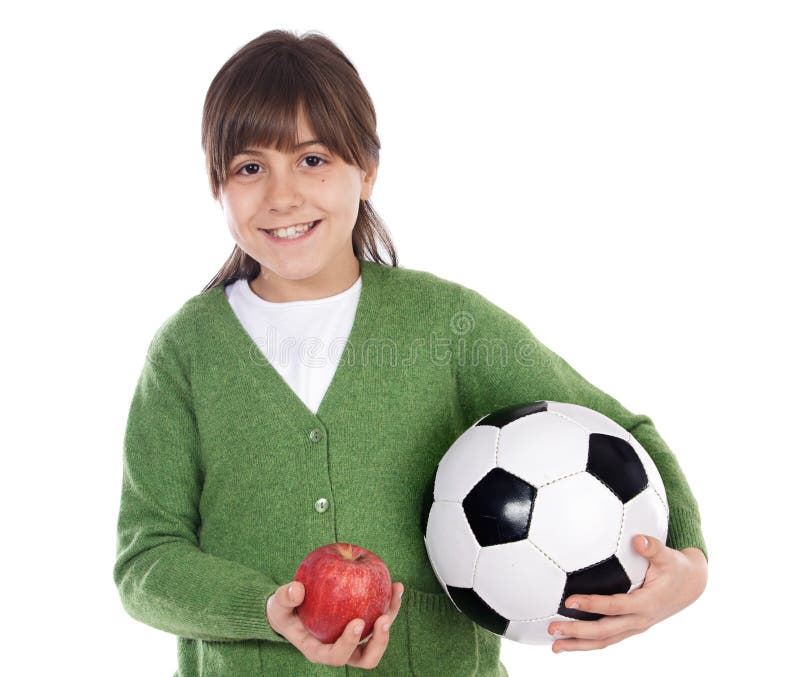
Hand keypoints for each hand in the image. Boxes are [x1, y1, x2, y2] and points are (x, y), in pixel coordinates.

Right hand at [266, 580, 403, 668]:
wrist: (292, 609)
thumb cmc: (284, 609)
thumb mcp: (278, 603)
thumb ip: (284, 597)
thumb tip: (297, 589)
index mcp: (319, 650)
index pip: (336, 656)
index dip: (348, 643)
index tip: (356, 622)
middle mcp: (340, 649)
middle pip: (365, 658)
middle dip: (378, 642)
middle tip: (384, 618)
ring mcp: (354, 640)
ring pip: (378, 640)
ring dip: (391, 619)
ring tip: (396, 592)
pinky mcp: (362, 626)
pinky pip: (380, 619)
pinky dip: (390, 603)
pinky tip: (396, 585)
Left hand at [547, 535, 707, 652]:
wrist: (690, 586)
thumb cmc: (675, 567)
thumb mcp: (668, 556)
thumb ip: (653, 547)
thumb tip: (638, 539)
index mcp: (646, 603)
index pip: (614, 607)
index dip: (592, 605)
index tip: (570, 601)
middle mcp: (639, 620)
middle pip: (605, 632)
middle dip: (578, 632)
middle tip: (552, 628)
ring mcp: (635, 627)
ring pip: (605, 641)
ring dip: (579, 644)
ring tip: (554, 646)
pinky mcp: (631, 627)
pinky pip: (608, 638)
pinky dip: (588, 642)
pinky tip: (569, 641)